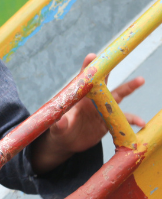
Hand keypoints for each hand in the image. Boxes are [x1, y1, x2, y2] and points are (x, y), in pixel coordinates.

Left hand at [32, 53, 144, 172]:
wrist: (68, 142)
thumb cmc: (60, 131)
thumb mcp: (57, 129)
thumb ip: (59, 125)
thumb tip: (60, 122)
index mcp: (79, 99)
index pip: (83, 80)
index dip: (87, 68)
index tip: (92, 56)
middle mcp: (92, 101)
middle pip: (104, 83)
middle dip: (111, 71)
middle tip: (117, 56)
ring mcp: (102, 110)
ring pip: (117, 97)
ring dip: (129, 87)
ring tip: (140, 79)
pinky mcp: (109, 122)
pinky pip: (123, 119)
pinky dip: (133, 120)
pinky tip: (141, 122)